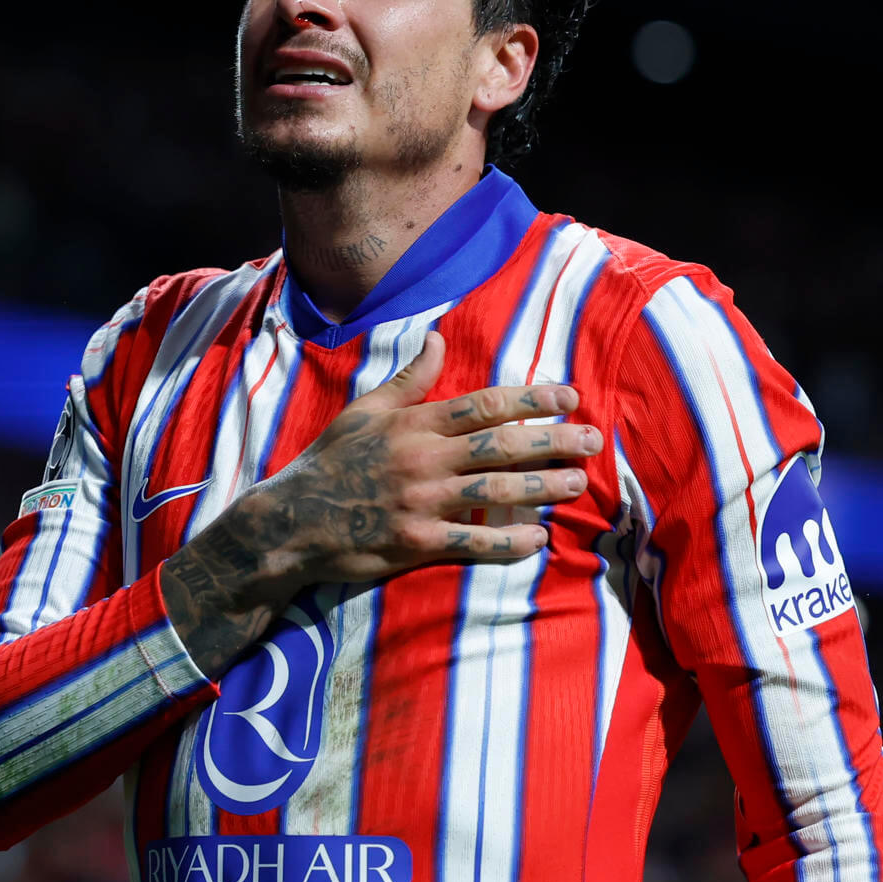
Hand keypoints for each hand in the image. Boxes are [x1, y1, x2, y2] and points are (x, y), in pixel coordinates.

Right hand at [160, 330, 601, 676]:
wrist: (289, 521)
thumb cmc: (329, 461)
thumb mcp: (364, 410)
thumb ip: (407, 378)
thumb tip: (436, 337)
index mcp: (412, 423)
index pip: (483, 405)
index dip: (531, 400)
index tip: (568, 398)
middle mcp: (421, 459)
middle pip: (501, 446)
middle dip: (553, 442)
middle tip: (593, 441)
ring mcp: (420, 503)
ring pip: (495, 493)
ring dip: (542, 488)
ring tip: (578, 483)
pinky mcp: (415, 543)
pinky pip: (473, 544)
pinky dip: (508, 543)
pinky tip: (539, 539)